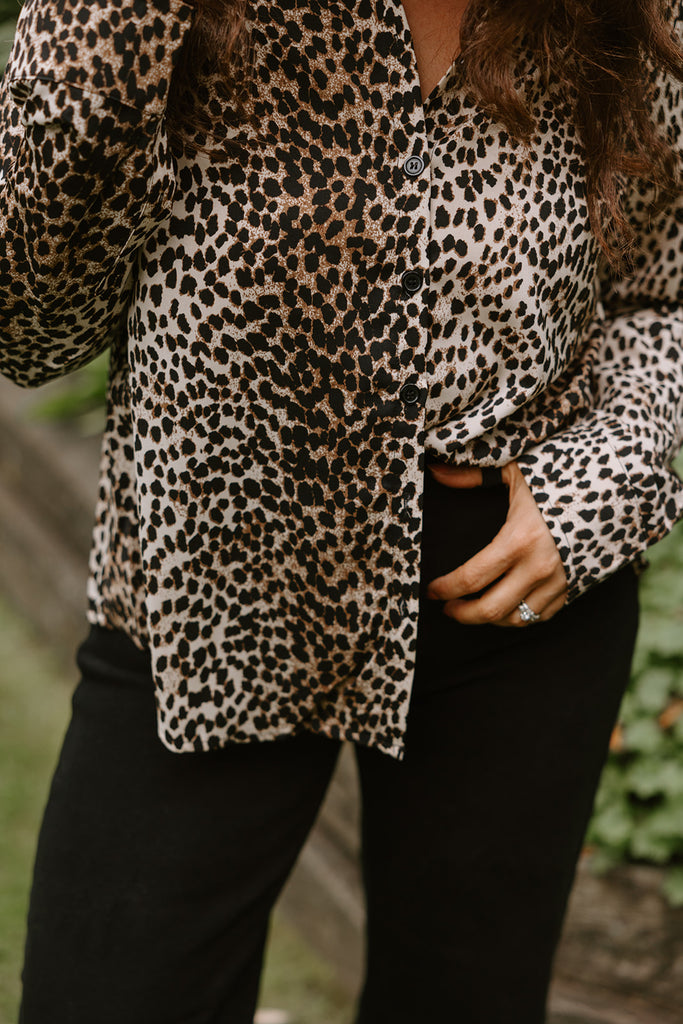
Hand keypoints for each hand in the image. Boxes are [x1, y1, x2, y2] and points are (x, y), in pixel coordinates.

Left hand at [425, 461, 567, 625]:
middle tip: (447, 608)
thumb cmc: (561, 475)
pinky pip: (541, 615)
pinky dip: (520, 615)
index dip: (445, 589)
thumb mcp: (516, 471)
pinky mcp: (575, 587)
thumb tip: (435, 471)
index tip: (431, 591)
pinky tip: (506, 604)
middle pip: (490, 610)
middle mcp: (539, 567)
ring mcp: (560, 581)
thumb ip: (472, 476)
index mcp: (519, 540)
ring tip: (473, 607)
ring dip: (490, 618)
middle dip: (462, 614)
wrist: (617, 487)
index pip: (471, 578)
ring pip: (516, 618)